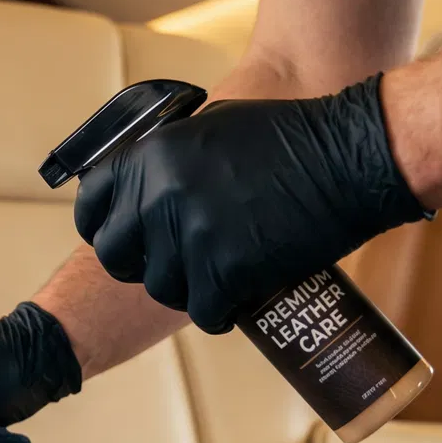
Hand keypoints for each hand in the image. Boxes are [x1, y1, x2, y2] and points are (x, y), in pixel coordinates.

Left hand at [73, 76, 428, 333]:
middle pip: (118, 257)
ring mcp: (190, 235)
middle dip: (141, 266)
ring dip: (187, 291)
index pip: (92, 206)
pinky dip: (220, 314)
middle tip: (174, 267)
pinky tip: (237, 304)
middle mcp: (158, 195)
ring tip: (217, 281)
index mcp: (150, 157)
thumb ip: (170, 159)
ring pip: (163, 289)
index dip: (103, 229)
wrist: (349, 157)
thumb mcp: (211, 128)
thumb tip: (146, 189)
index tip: (123, 241)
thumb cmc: (291, 137)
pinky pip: (205, 312)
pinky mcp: (226, 270)